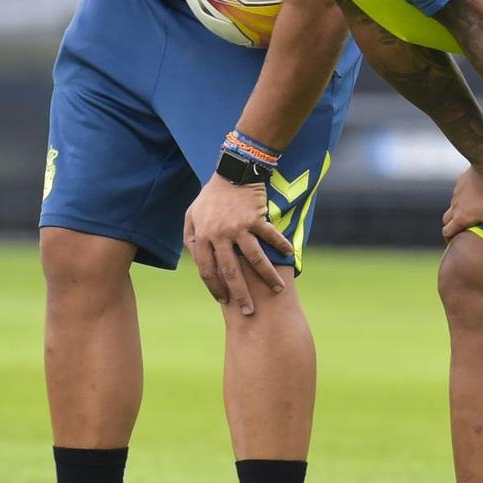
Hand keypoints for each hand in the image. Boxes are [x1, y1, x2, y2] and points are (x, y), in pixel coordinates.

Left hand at [183, 175, 292, 314]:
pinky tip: (291, 257)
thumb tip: (195, 262)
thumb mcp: (191, 216)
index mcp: (203, 236)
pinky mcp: (257, 218)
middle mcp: (220, 234)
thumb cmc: (210, 197)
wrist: (231, 171)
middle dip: (240, 294)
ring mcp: (240, 227)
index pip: (207, 270)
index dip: (215, 288)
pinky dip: (282, 247)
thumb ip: (191, 240)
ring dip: (268, 276)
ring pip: (255, 259)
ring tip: (278, 290)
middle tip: (249, 311)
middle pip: (231, 272)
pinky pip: (271, 237)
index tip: (224, 300)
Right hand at [441, 159, 482, 243]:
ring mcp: (457, 192)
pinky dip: (465, 197)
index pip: (447, 232)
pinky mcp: (462, 181)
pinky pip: (460, 192)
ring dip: (459, 211)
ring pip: (453, 205)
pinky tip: (477, 195)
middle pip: (446, 220)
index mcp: (460, 217)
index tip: (455, 244)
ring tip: (472, 213)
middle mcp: (455, 206)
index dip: (449, 240)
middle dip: (452, 226)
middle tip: (463, 230)